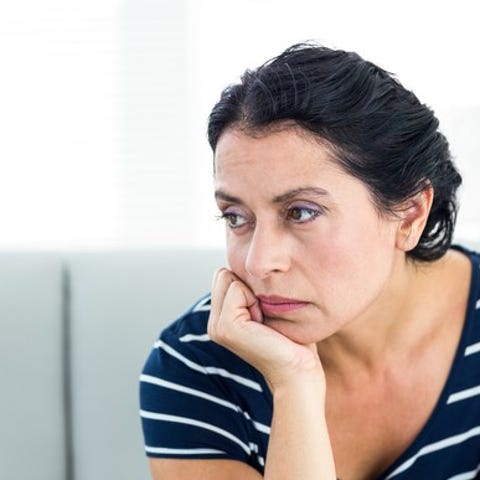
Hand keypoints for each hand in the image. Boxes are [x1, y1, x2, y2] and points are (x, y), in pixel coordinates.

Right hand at [207, 268, 324, 390]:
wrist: (299, 372)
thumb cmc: (291, 340)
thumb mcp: (266, 308)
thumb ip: (251, 290)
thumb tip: (251, 265)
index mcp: (221, 318)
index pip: (224, 275)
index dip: (249, 285)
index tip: (264, 311)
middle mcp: (214, 322)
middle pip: (223, 274)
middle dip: (248, 286)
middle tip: (264, 315)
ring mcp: (217, 326)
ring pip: (229, 277)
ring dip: (253, 293)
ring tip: (264, 321)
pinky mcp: (227, 326)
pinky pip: (237, 288)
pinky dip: (255, 299)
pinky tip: (263, 324)